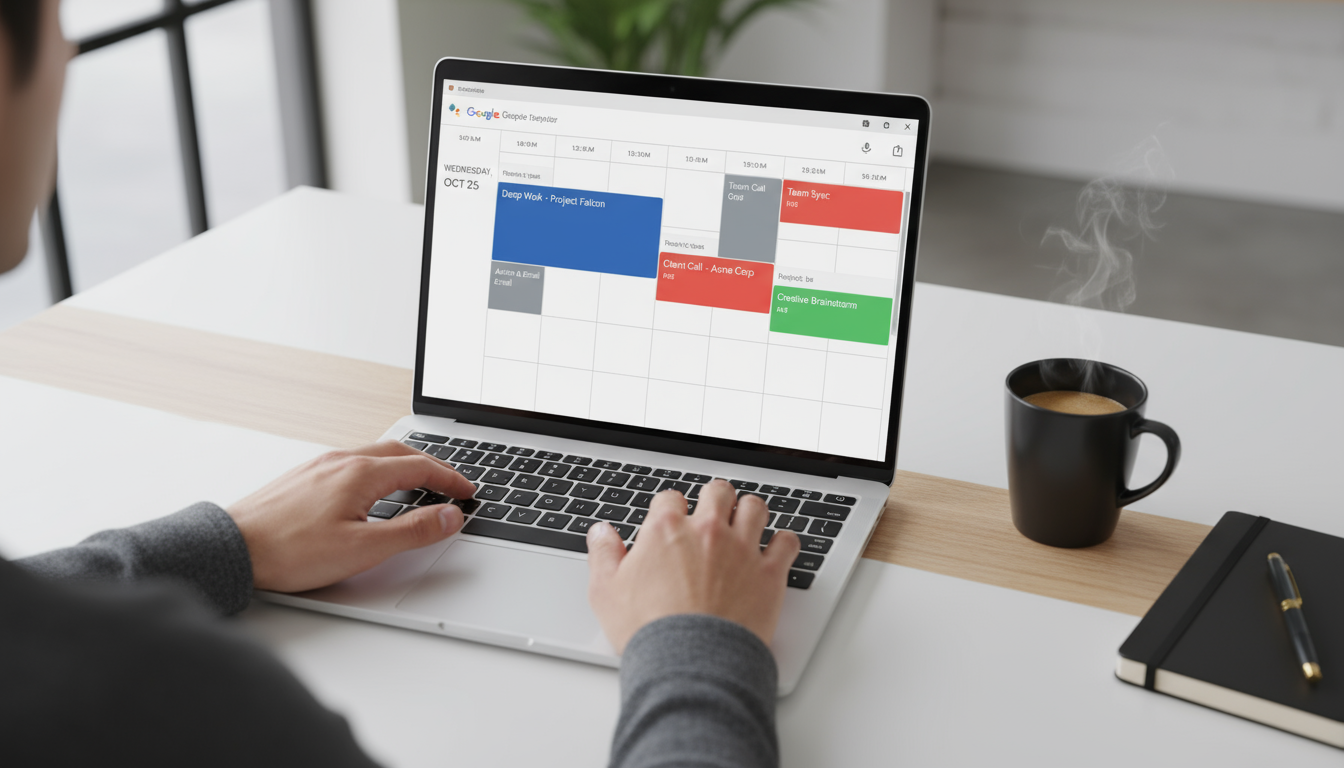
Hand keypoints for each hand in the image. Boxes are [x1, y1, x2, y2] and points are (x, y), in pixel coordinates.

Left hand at [226, 441, 474, 591]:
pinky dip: (377, 469)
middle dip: (432, 465)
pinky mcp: (303, 477)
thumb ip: (412, 531)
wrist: (231, 549)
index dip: (450, 479)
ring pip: (373, 455)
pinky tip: (372, 488)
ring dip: (404, 464)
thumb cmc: (289, 552)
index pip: (420, 467)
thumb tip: (450, 516)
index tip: (468, 491)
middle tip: (451, 482)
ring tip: (419, 482)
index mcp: (360, 474)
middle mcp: (340, 461)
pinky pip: (351, 462)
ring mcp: (319, 466)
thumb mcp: (363, 548)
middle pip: (399, 452)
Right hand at [586, 479, 799, 652]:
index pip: (670, 497)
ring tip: (745, 522)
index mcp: (666, 529)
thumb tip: (600, 533)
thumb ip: (604, 555)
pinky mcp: (769, 574)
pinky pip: (787, 543)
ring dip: (749, 512)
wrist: (690, 663)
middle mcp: (707, 530)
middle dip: (714, 498)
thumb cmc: (649, 631)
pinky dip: (783, 543)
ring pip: (755, 508)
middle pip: (717, 492)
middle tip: (712, 512)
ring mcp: (742, 550)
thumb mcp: (606, 592)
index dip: (669, 508)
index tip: (671, 520)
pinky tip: (777, 549)